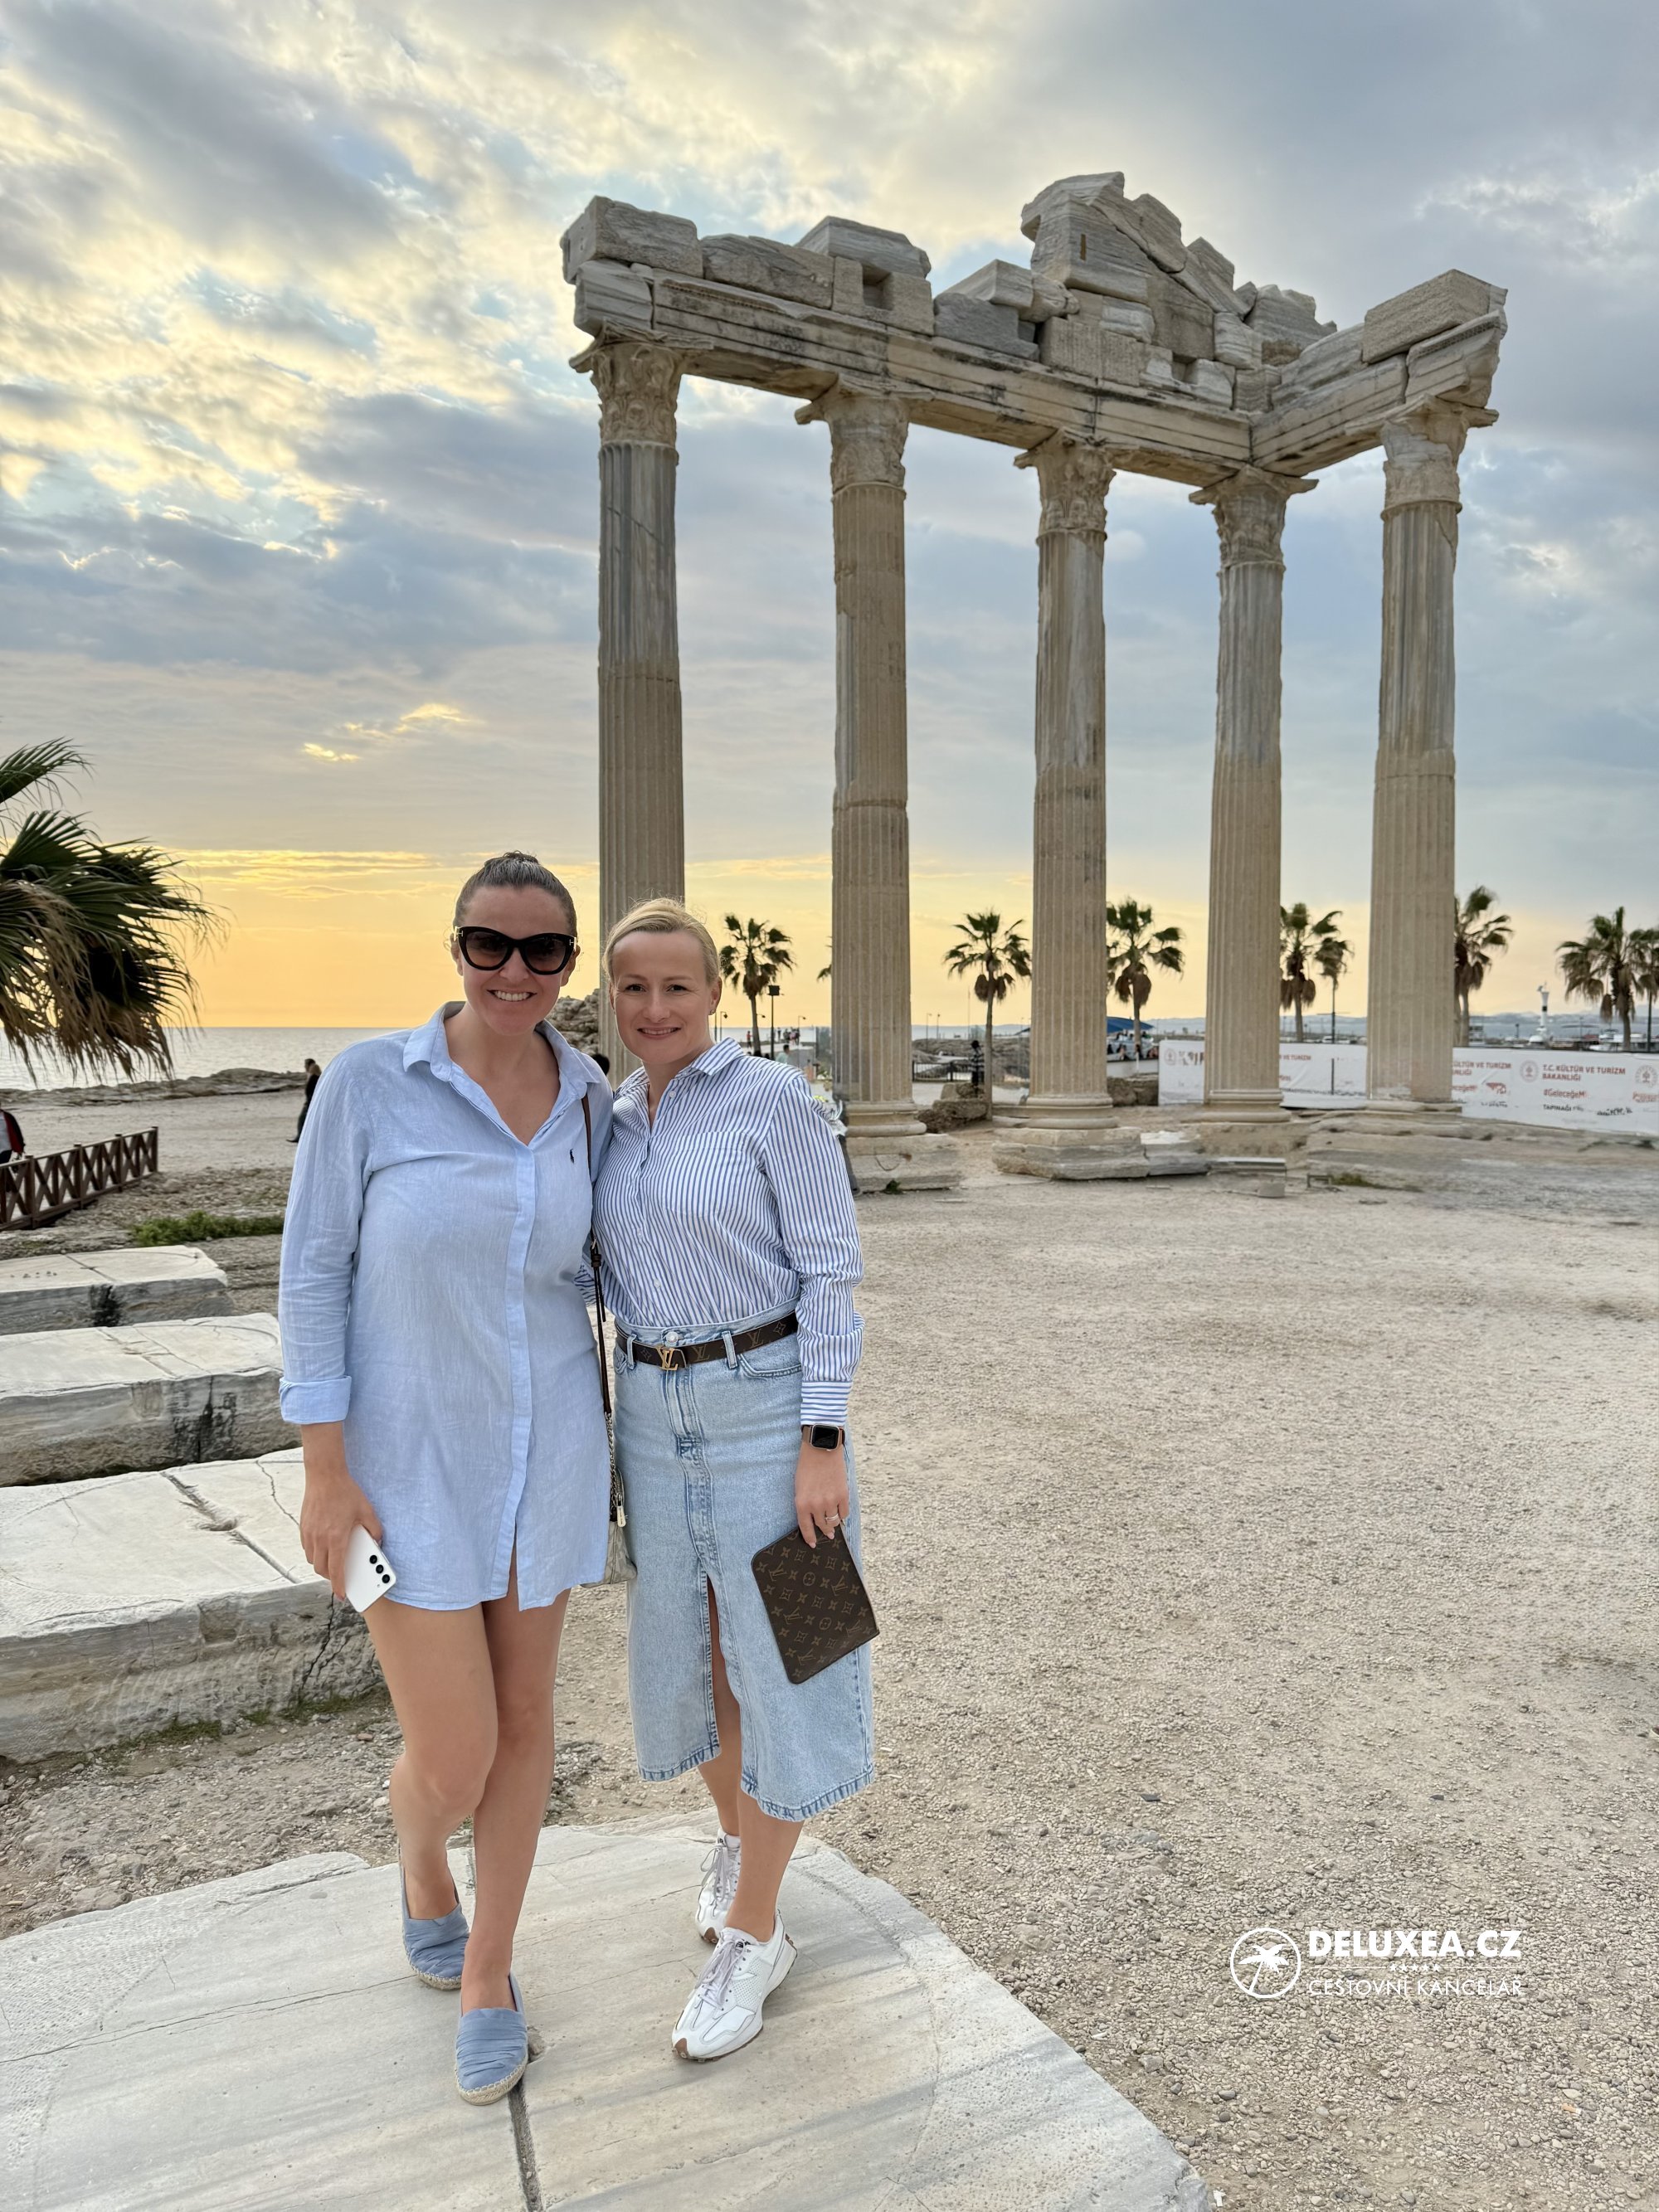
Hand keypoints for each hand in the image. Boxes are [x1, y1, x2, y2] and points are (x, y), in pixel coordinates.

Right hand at [298, 1423, 381, 1598]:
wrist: (324, 1476)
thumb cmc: (346, 1492)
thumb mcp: (367, 1511)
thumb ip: (374, 1529)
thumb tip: (377, 1542)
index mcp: (336, 1537)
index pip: (336, 1570)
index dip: (339, 1585)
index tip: (342, 1595)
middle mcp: (320, 1539)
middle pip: (322, 1569)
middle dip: (330, 1577)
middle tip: (340, 1577)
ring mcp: (309, 1533)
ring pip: (312, 1560)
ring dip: (322, 1565)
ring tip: (333, 1563)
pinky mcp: (303, 1527)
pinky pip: (307, 1549)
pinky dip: (314, 1553)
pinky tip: (324, 1548)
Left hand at [795, 1432, 848, 1548]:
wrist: (821, 1449)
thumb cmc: (807, 1466)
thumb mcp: (799, 1487)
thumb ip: (805, 1503)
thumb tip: (812, 1518)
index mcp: (802, 1503)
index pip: (806, 1528)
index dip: (810, 1538)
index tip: (813, 1544)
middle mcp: (816, 1505)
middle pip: (822, 1525)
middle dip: (824, 1531)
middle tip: (827, 1534)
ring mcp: (831, 1501)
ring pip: (834, 1521)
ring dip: (834, 1523)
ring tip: (834, 1523)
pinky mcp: (843, 1495)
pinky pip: (844, 1512)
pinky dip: (842, 1514)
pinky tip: (840, 1511)